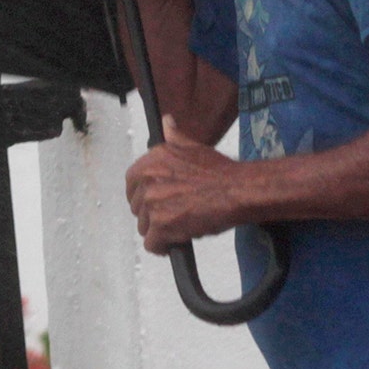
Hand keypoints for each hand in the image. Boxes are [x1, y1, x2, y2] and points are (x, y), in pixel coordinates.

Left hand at [125, 116, 241, 252]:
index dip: (143, 194)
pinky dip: (164, 246)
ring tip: (181, 225)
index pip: (131, 182)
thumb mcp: (193, 147)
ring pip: (144, 227)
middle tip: (176, 212)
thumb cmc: (220, 172)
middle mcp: (148, 180)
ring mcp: (153, 204)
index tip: (156, 200)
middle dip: (153, 214)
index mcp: (153, 160)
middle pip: (137, 207)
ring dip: (160, 230)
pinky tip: (179, 238)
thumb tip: (166, 121)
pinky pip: (152, 244)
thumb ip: (174, 137)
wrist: (237, 191)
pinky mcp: (161, 226)